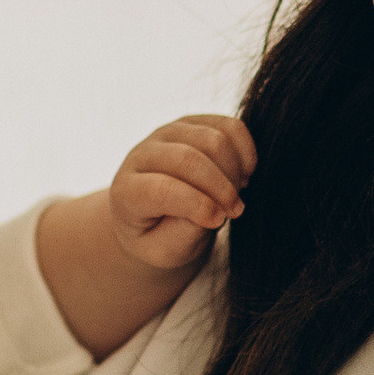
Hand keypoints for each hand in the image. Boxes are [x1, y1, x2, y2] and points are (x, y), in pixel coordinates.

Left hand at [106, 113, 255, 275]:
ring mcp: (167, 134)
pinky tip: (243, 174)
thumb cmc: (158, 236)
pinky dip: (245, 151)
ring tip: (236, 194)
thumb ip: (183, 233)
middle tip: (235, 211)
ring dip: (234, 170)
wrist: (155, 215)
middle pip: (188, 159)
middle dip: (222, 188)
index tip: (219, 221)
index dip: (197, 205)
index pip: (161, 189)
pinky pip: (229, 126)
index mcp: (128, 190)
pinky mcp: (192, 123)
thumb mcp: (164, 251)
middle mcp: (142, 155)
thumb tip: (212, 206)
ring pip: (212, 139)